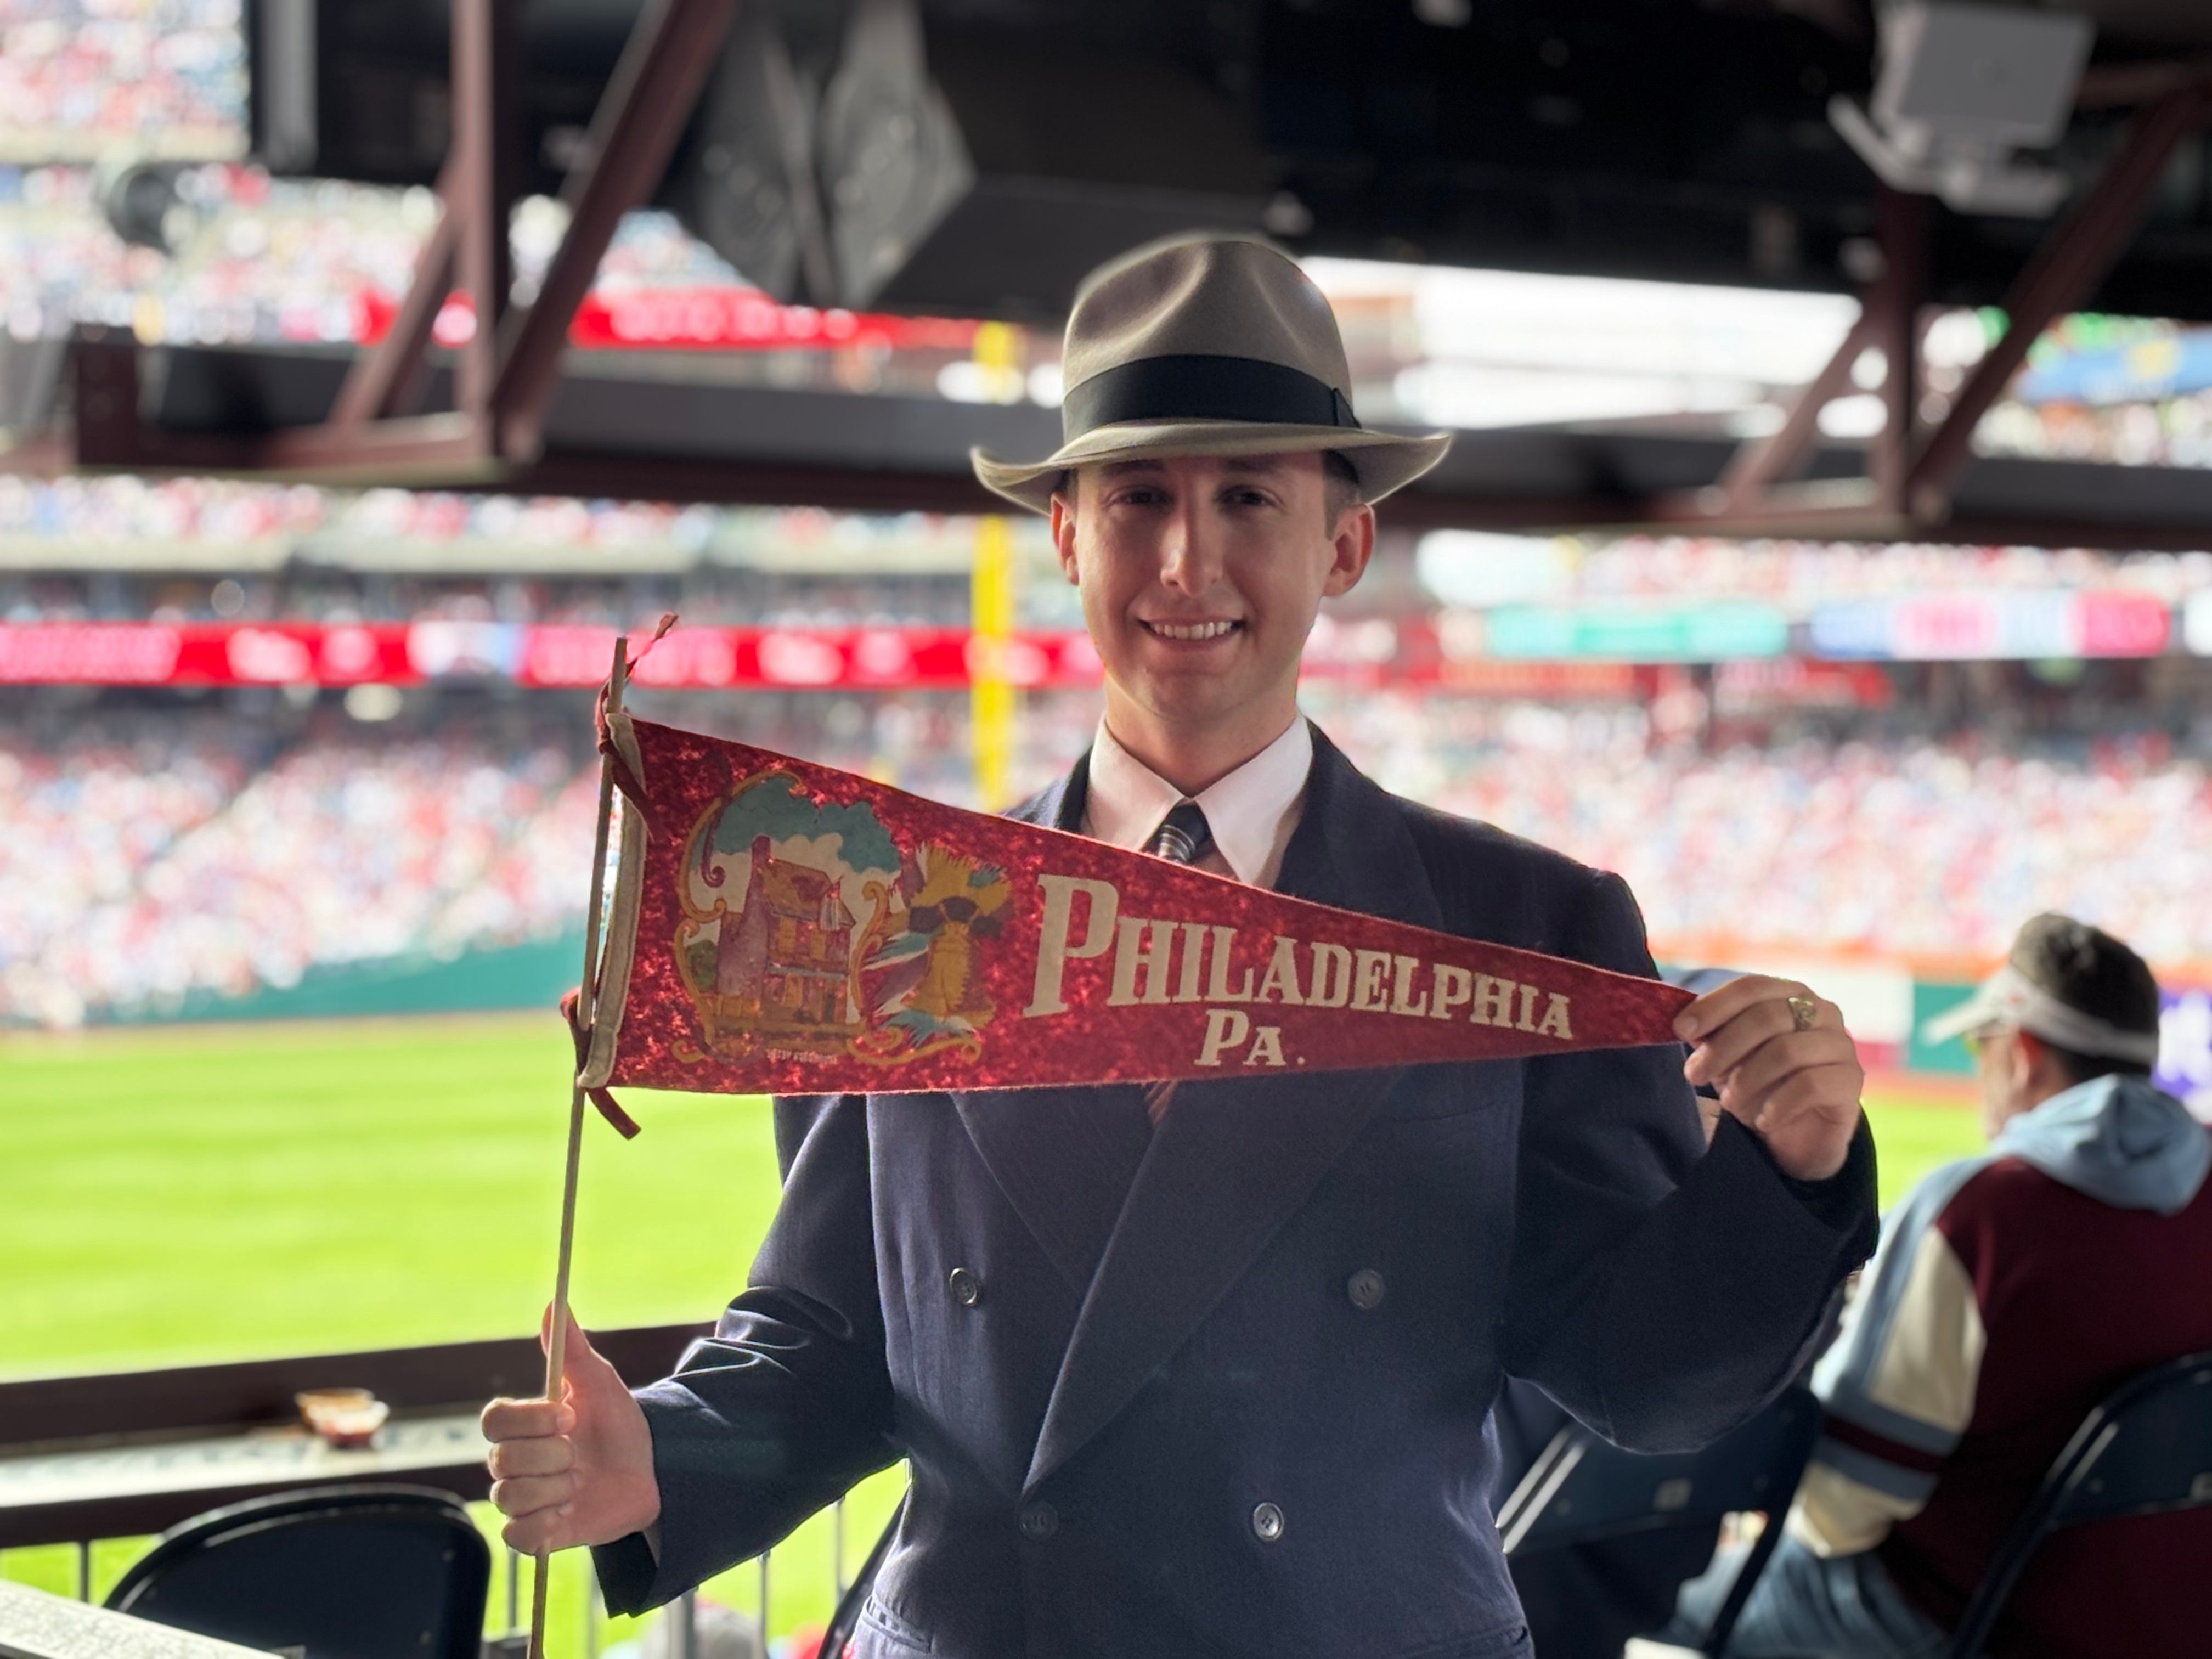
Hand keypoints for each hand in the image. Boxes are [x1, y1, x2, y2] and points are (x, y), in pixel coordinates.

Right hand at [481, 1307, 660, 1552]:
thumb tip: (554, 1302)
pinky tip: (569, 1511)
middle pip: (502, 1460)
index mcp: (522, 1424)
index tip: (570, 1417)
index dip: (530, 1420)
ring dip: (556, 1487)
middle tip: (580, 1453)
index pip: (494, 1419)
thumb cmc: (618, 1424)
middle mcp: (512, 1461)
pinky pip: (518, 1535)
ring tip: (580, 1481)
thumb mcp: (600, 1383)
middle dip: (552, 1455)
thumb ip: (573, 1349)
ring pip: (511, 1496)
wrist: (650, 1470)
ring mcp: (522, 1498)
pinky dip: (545, 1524)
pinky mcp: (535, 1533)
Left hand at [1677, 975, 1862, 1181]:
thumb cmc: (1759, 1085)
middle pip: (1767, 1017)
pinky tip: (1763, 1121)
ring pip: (1786, 1052)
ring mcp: (1841, 1045)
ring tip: (1730, 1103)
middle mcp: (1822, 1012)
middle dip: (1722, 1048)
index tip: (1680, 1030)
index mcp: (1791, 994)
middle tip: (1694, 1075)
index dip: (1713, 1006)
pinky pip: (1810, 1085)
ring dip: (1747, 1081)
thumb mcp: (1728, 1057)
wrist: (1798, 1135)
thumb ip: (1711, 1035)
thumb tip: (1681, 1022)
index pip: (1751, 987)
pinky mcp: (1851, 1081)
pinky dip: (1777, 1106)